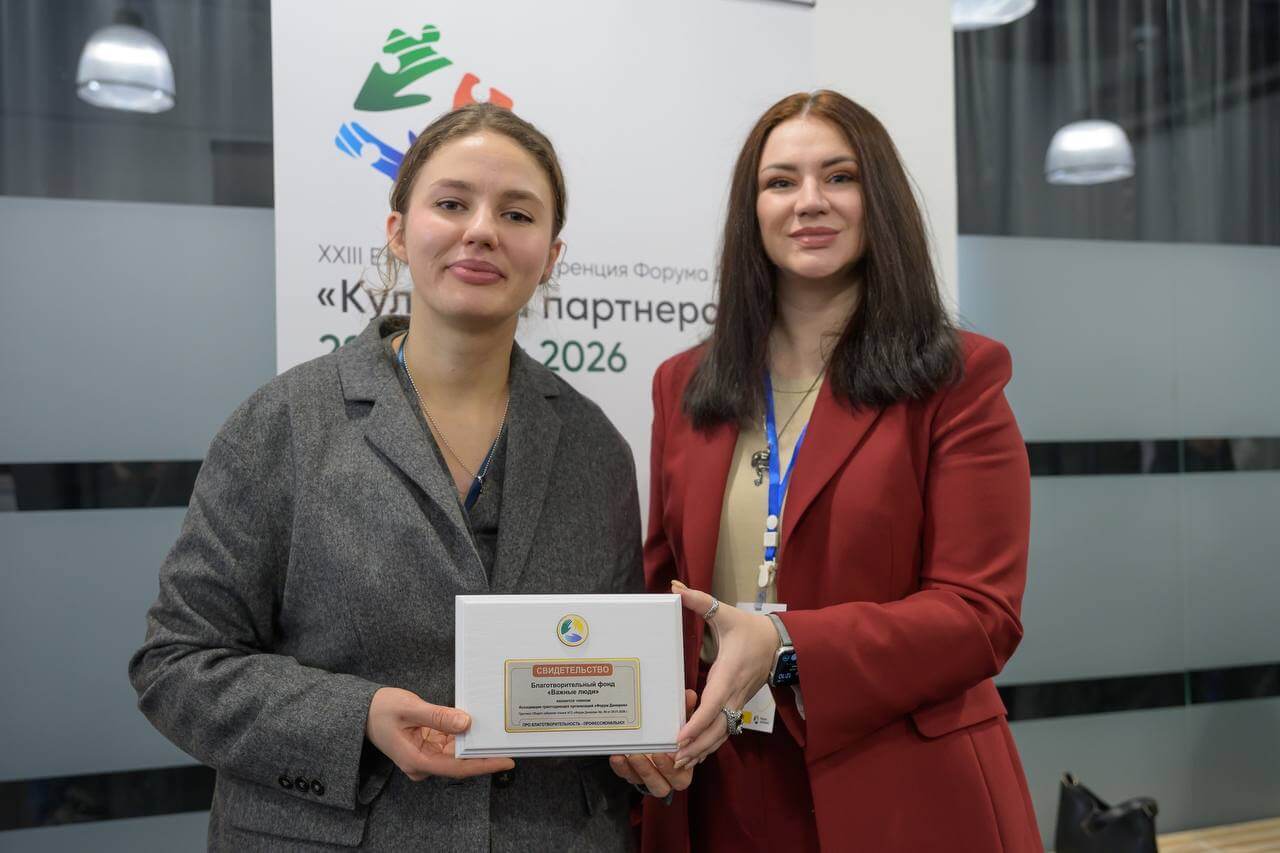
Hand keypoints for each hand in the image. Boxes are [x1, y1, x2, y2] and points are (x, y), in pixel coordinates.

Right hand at [365, 687, 513, 780]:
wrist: (362, 710)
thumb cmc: (381, 709)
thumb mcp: (410, 708)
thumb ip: (438, 717)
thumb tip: (466, 723)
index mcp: (416, 760)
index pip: (457, 768)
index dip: (483, 765)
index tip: (505, 760)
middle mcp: (422, 764)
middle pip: (459, 763)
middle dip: (484, 753)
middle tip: (509, 743)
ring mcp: (425, 756)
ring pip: (457, 754)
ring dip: (475, 744)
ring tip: (499, 734)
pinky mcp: (427, 748)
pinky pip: (450, 745)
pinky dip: (464, 737)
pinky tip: (479, 728)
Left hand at [608, 689, 698, 796]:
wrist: (655, 736)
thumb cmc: (672, 732)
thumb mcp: (681, 722)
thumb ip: (685, 712)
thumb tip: (689, 695)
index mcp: (681, 770)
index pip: (679, 778)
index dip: (671, 769)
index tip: (667, 754)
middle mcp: (663, 779)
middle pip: (659, 786)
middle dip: (651, 770)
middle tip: (648, 753)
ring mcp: (645, 777)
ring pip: (640, 781)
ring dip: (636, 768)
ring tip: (631, 752)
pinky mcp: (630, 772)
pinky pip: (624, 773)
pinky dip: (620, 766)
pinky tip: (617, 754)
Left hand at [670, 581, 779, 766]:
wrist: (779, 643)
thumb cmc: (749, 629)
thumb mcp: (725, 613)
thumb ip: (700, 601)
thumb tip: (675, 588)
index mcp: (729, 673)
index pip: (713, 703)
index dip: (697, 721)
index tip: (681, 736)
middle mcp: (734, 693)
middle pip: (717, 728)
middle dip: (696, 745)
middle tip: (673, 759)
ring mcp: (738, 703)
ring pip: (721, 734)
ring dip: (702, 750)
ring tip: (680, 764)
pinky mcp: (738, 706)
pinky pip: (724, 730)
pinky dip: (710, 744)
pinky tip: (695, 755)